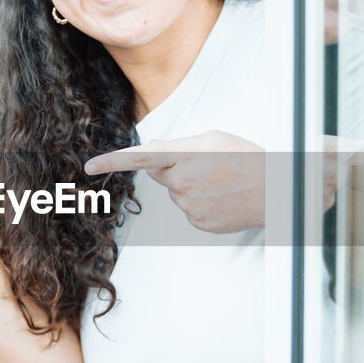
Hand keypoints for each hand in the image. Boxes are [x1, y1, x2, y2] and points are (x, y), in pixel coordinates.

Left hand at [85, 130, 265, 232]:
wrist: (274, 190)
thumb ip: (177, 144)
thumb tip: (153, 147)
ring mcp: (188, 206)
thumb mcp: (211, 139)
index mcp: (182, 156)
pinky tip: (223, 197)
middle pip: (160, 174)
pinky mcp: (197, 223)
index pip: (138, 158)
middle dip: (173, 168)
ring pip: (177, 193)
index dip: (111, 162)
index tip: (88, 167)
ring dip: (191, 186)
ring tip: (221, 181)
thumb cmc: (245, 158)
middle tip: (205, 164)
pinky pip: (190, 210)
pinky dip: (202, 203)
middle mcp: (180, 183)